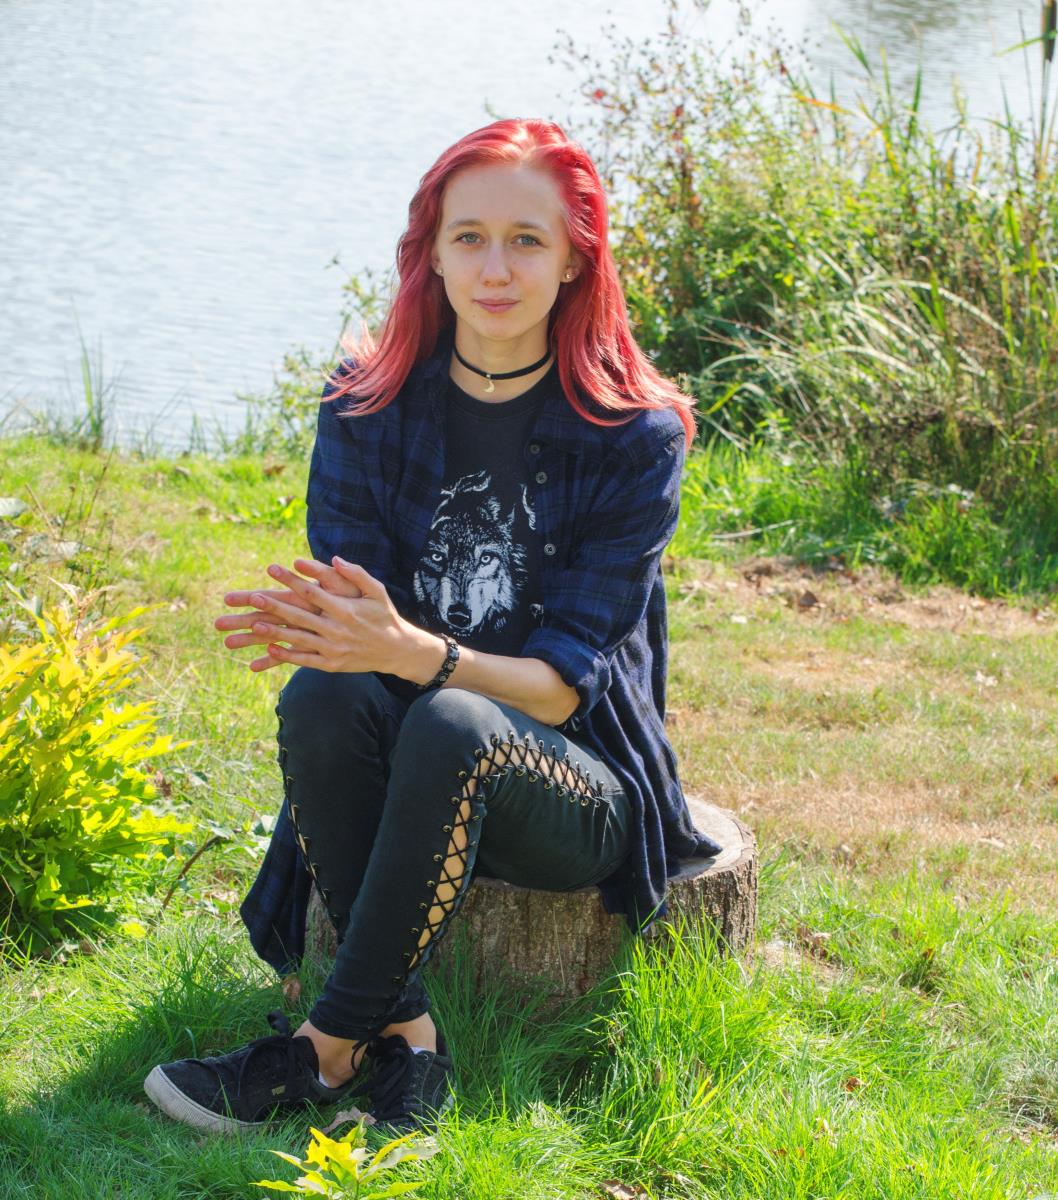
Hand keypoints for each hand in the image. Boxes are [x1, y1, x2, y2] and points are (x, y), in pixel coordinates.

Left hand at [219, 557, 414, 673]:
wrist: (397, 650)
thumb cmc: (384, 616)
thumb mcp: (377, 591)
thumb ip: (356, 574)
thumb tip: (334, 559)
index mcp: (346, 609)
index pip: (312, 592)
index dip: (291, 579)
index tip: (273, 568)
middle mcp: (338, 630)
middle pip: (300, 616)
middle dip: (275, 606)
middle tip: (254, 597)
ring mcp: (333, 649)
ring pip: (298, 639)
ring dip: (275, 632)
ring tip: (254, 625)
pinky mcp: (331, 665)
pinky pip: (305, 660)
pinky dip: (287, 656)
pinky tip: (270, 649)